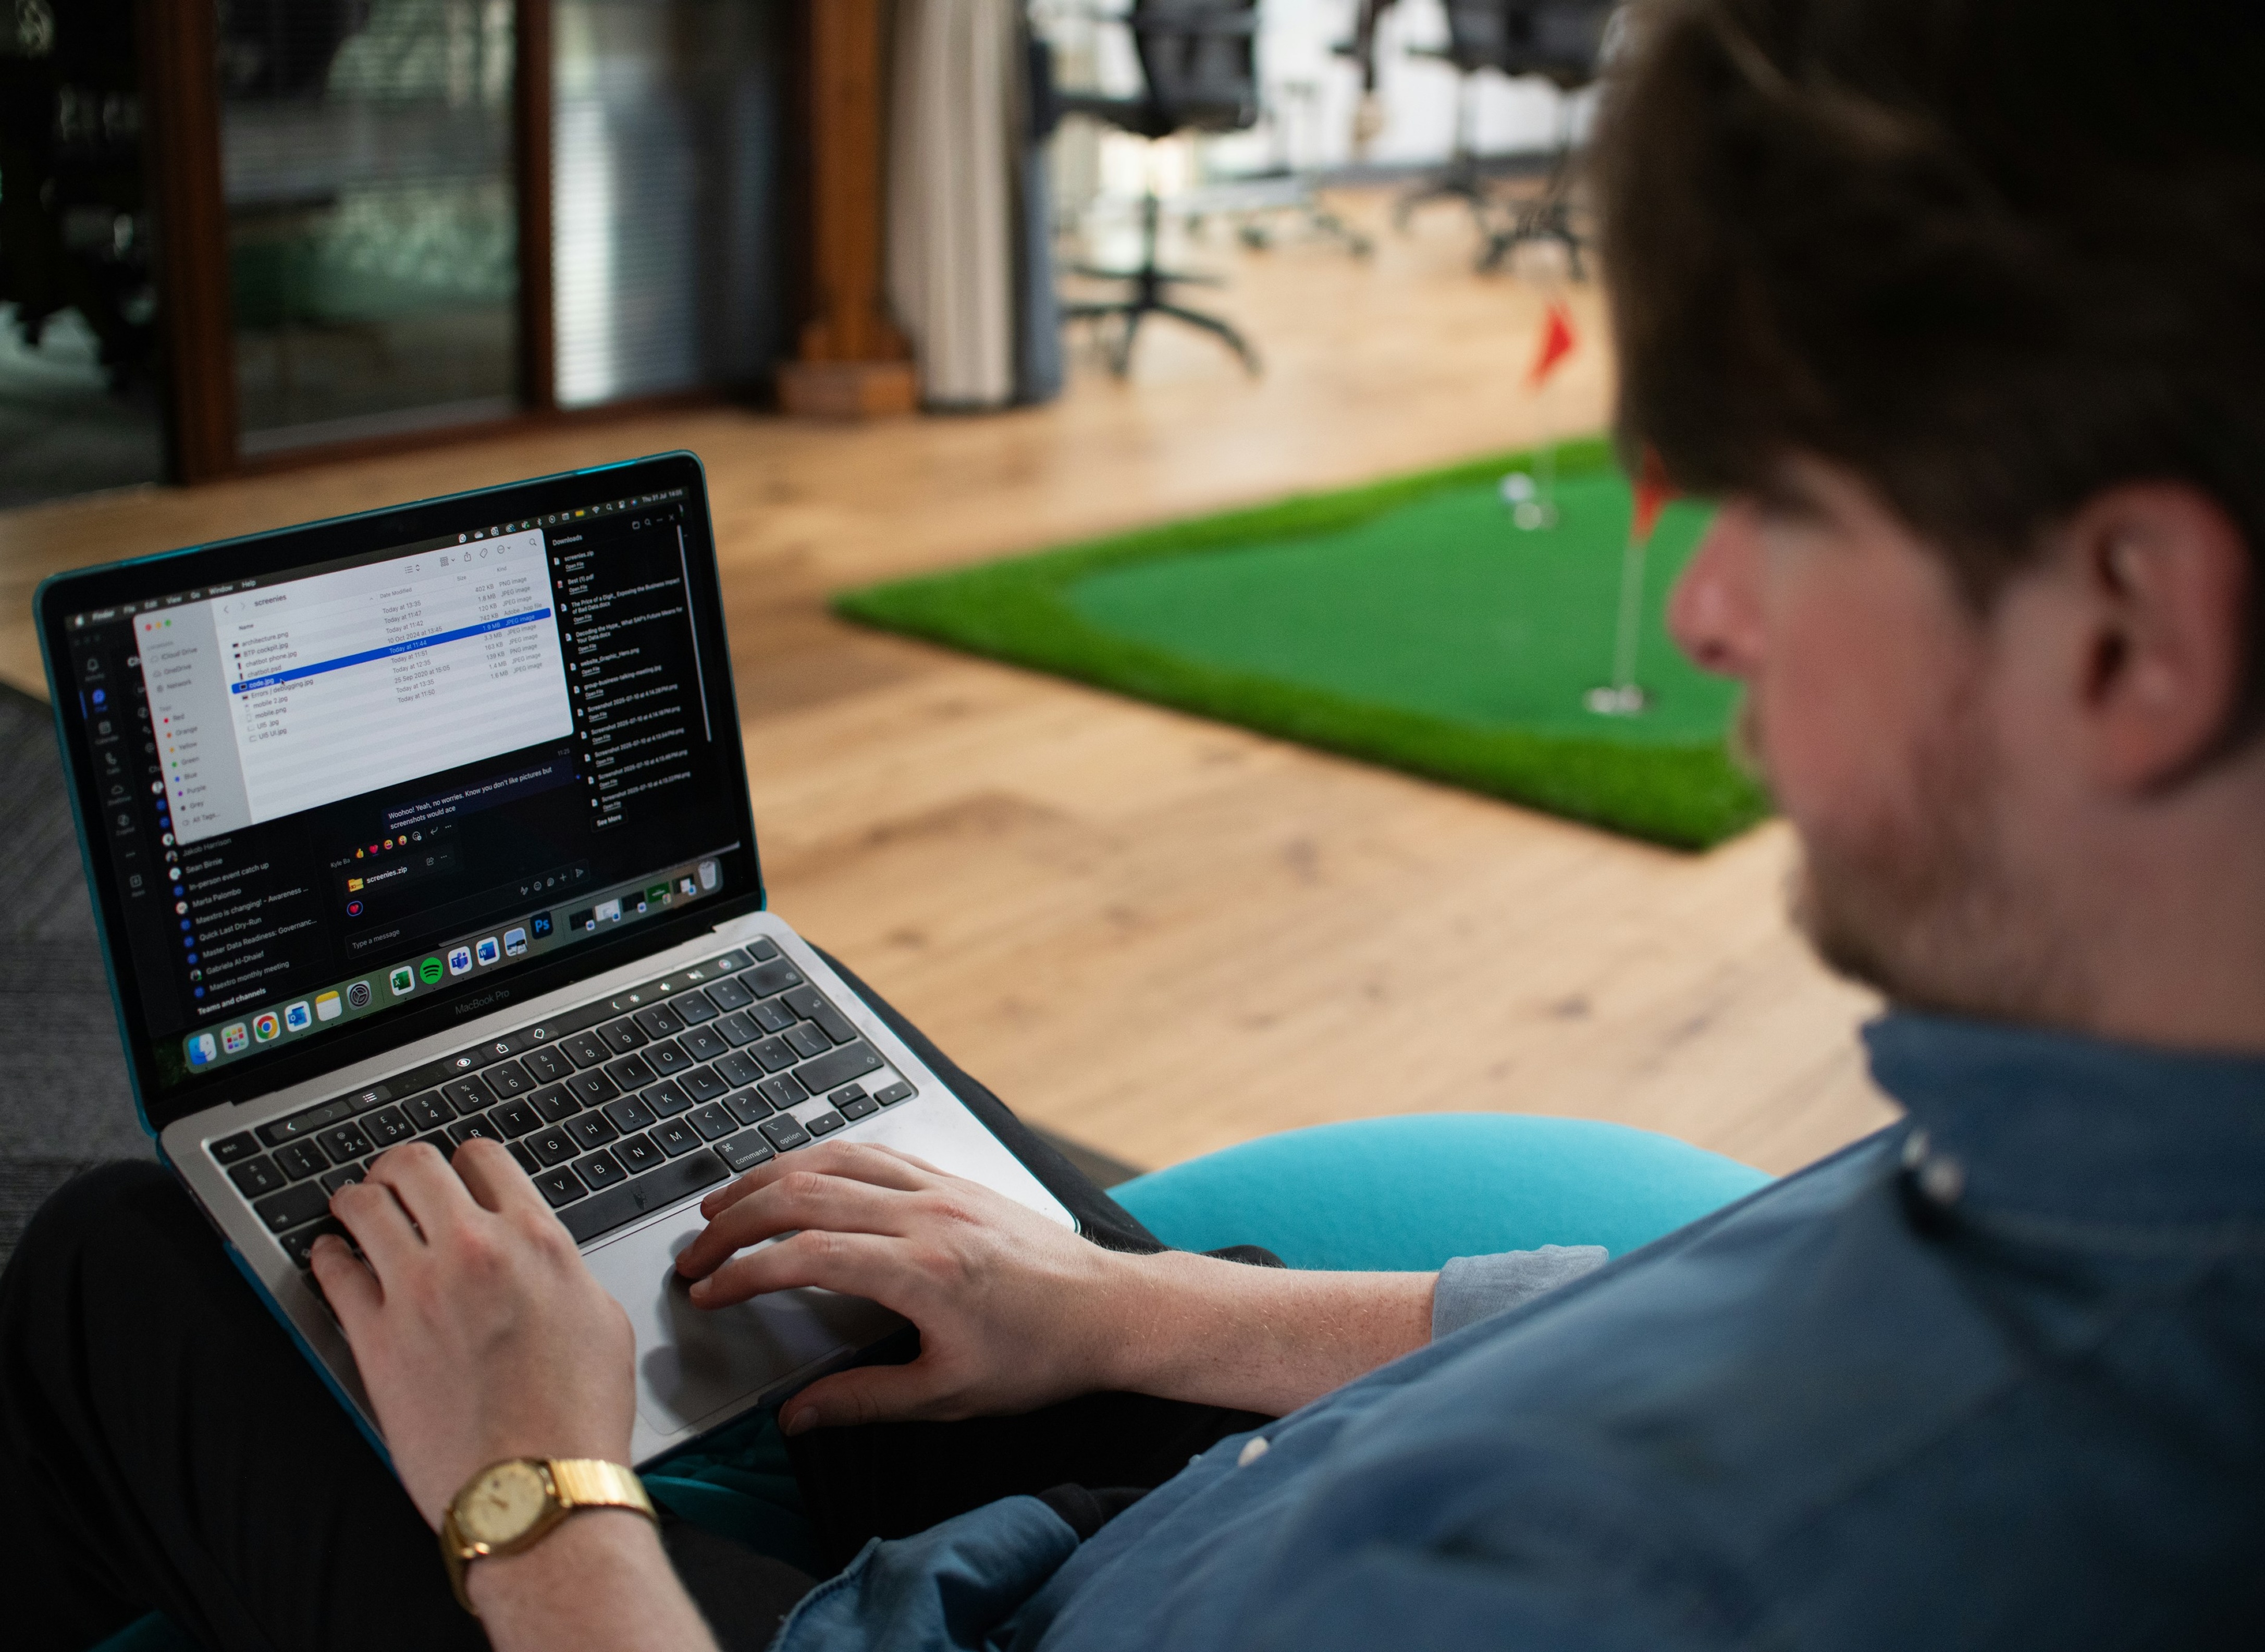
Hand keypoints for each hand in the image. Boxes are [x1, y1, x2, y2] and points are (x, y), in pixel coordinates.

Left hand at [309, 1139, 638, 1526]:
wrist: (535, 1485)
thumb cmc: (577, 1417)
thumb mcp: (600, 1320)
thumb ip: (561, 1272)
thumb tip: (539, 1262)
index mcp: (535, 1241)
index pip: (484, 1159)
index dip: (466, 1162)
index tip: (456, 1176)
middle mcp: (473, 1251)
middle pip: (415, 1165)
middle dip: (400, 1166)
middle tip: (395, 1180)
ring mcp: (418, 1290)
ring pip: (364, 1205)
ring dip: (355, 1199)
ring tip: (353, 1207)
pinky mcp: (374, 1336)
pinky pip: (333, 1271)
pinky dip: (328, 1255)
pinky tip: (332, 1257)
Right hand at [672, 1142, 1135, 1432]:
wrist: (1111, 1310)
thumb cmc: (1041, 1355)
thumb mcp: (949, 1395)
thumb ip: (863, 1400)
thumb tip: (795, 1417)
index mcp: (921, 1271)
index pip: (804, 1256)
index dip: (743, 1273)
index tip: (707, 1294)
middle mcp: (926, 1216)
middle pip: (804, 1196)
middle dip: (734, 1221)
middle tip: (695, 1254)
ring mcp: (941, 1189)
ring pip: (833, 1160)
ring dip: (768, 1178)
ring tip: (722, 1204)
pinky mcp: (953, 1179)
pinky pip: (874, 1152)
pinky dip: (821, 1158)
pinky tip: (796, 1175)